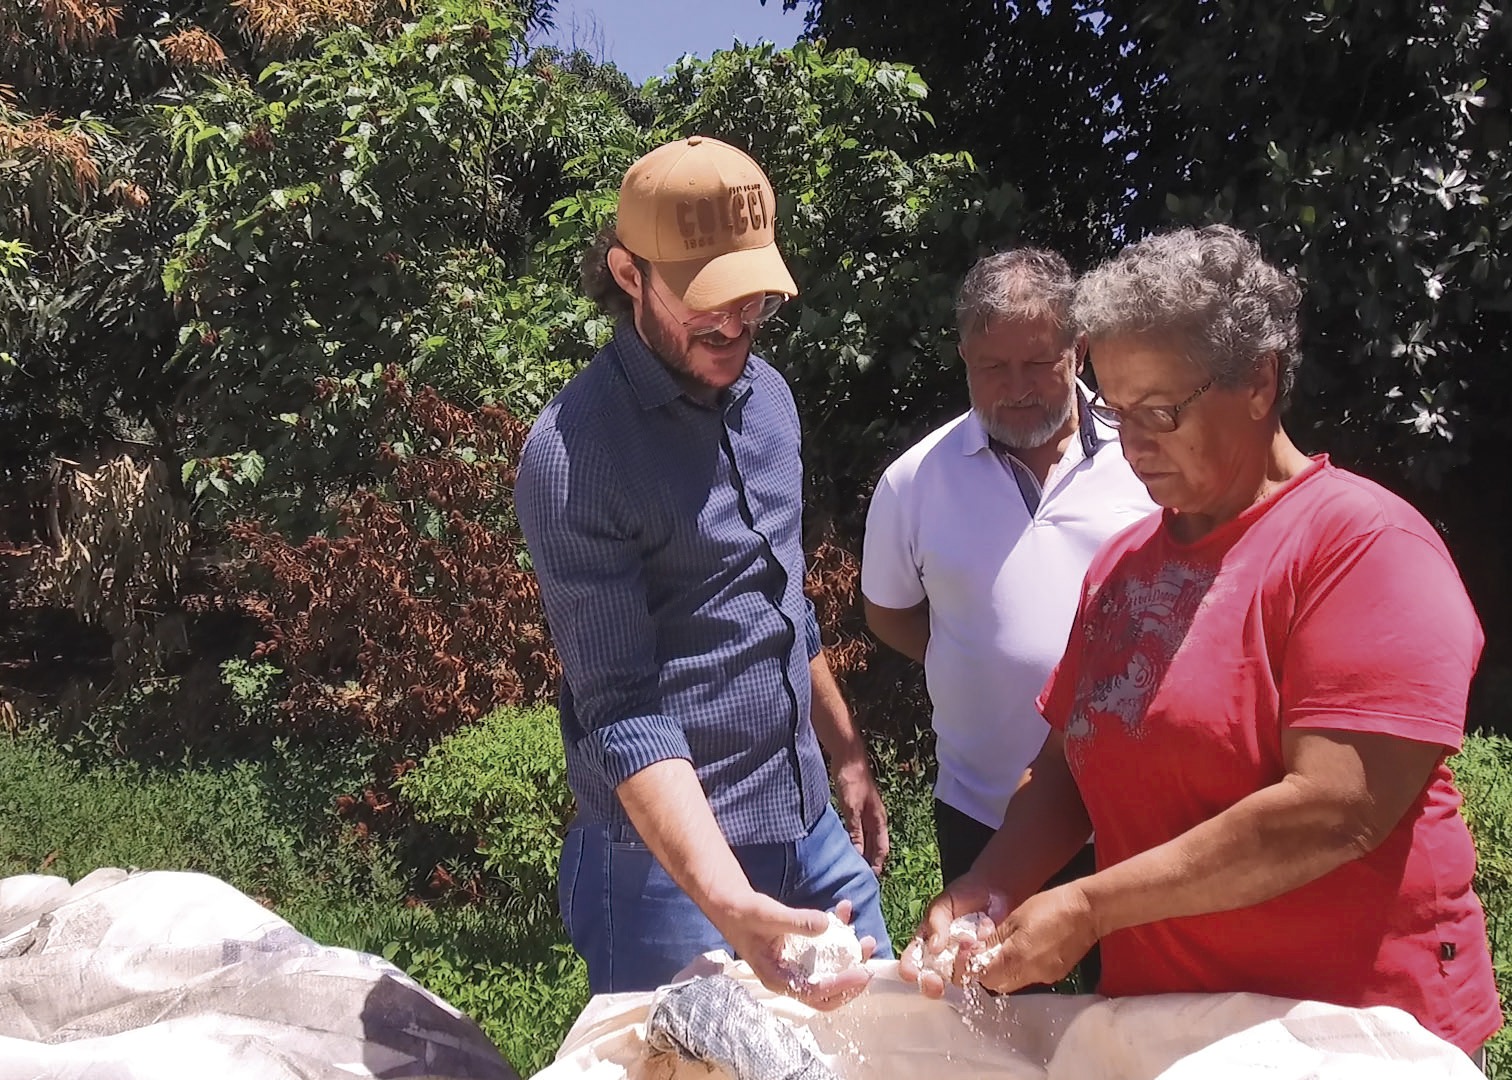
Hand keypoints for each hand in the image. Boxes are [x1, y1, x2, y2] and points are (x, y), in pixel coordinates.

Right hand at [717, 895, 875, 1009]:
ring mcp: (798, 964)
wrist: (732, 904)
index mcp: (778, 978)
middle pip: (827, 992)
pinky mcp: (803, 950)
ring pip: (830, 971)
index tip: (862, 971)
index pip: (815, 993)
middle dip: (852, 981)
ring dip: (851, 957)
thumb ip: (796, 921)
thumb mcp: (767, 915)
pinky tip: (843, 909)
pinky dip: (838, 932)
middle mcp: (790, 976)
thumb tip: (825, 925)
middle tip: (869, 965)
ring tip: (866, 939)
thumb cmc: (743, 913)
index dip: (841, 985)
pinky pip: (826, 948)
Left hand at [831, 753, 889, 874]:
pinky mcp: (856, 809)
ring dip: (861, 853)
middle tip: (859, 880)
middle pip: (875, 846)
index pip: (881, 849)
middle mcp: (875, 819)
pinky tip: (845, 848)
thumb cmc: (852, 780)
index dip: (877, 865)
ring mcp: (866, 814)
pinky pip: (857, 831)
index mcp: (879, 820)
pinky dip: (853, 841)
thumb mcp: (852, 808)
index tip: (869, 881)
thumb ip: (855, 831)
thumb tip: (858, 854)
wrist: (847, 757)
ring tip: (851, 868)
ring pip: (866, 839)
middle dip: (870, 862)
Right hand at [899, 873, 1006, 997]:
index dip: (909, 968)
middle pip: (932, 977)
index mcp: (928, 940)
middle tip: (934, 982)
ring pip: (957, 977)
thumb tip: (934, 946)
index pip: (913, 960)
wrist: (998, 888)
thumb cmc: (967, 894)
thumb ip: (936, 921)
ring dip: (959, 968)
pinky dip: (980, 965)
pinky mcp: (986, 965)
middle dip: (930, 982)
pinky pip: (981, 972)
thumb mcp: (945, 903)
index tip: (911, 973)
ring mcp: (966, 962)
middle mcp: (945, 956)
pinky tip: (980, 950)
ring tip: (965, 951)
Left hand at [972, 884, 1098, 993]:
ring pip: (1016, 983)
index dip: (976, 969)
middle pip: (1000, 984)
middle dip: (990, 972)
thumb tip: (980, 950)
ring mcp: (1045, 977)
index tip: (974, 957)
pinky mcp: (1057, 975)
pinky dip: (1024, 969)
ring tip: (1009, 949)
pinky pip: (1032, 977)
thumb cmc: (1048, 907)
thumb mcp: (1015, 917)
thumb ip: (996, 938)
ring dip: (1007, 971)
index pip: (986, 978)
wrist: (1086, 911)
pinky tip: (1029, 950)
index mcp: (1016, 958)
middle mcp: (1030, 974)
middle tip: (989, 953)